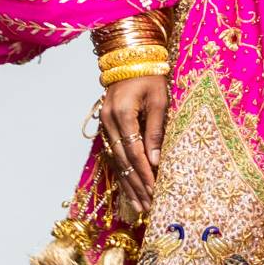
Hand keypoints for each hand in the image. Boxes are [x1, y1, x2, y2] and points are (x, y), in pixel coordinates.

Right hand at [100, 72, 167, 213]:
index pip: (135, 151)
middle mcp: (109, 121)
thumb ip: (155, 130)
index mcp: (123, 113)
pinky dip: (123, 172)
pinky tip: (130, 188)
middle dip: (137, 185)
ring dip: (129, 184)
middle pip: (124, 161)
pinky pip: (114, 154)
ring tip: (141, 206)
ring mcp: (105, 124)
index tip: (155, 191)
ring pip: (117, 161)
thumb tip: (155, 162)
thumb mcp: (159, 100)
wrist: (129, 58)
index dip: (145, 173)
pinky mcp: (106, 126)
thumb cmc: (150, 76)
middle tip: (150, 206)